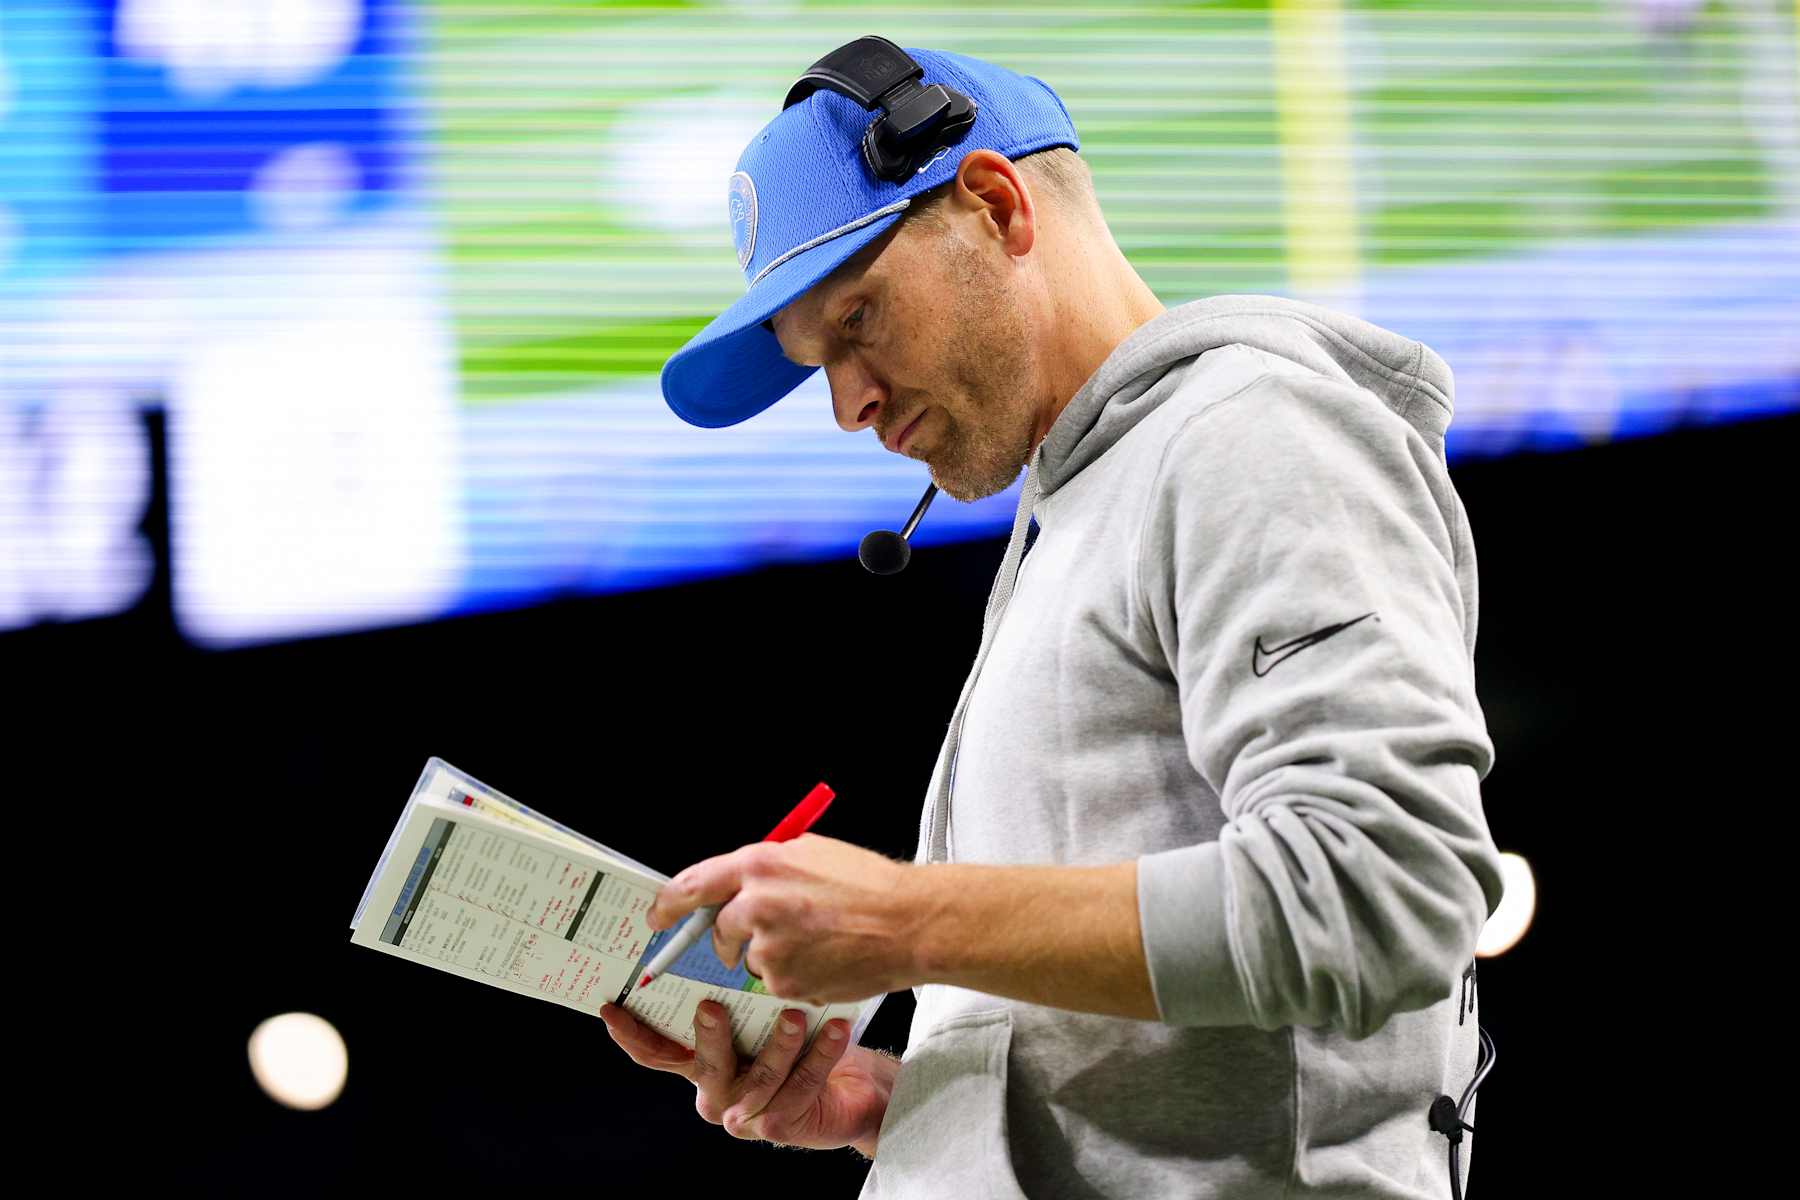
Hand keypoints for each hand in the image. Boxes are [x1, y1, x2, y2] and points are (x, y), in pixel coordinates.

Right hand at [599, 998, 897, 1155]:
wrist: (850, 1085)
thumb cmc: (799, 1036)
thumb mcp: (762, 1010)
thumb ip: (734, 990)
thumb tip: (715, 928)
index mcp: (699, 1061)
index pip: (656, 1051)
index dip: (630, 1033)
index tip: (612, 1006)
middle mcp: (715, 1089)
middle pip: (704, 1064)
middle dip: (709, 1036)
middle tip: (713, 1006)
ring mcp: (744, 1112)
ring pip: (757, 1079)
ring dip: (779, 1045)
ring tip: (797, 1015)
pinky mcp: (780, 1125)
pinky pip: (800, 1086)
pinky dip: (820, 1056)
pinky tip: (837, 1029)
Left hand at [645, 834, 924, 1003]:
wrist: (909, 923)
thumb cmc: (868, 884)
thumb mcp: (811, 853)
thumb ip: (767, 867)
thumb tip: (734, 885)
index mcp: (759, 863)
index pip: (692, 884)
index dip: (668, 904)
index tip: (658, 916)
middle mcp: (756, 904)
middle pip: (718, 929)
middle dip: (731, 937)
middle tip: (761, 935)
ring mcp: (769, 948)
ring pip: (750, 959)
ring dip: (772, 955)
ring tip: (818, 941)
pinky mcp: (785, 983)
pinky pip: (776, 983)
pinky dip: (796, 976)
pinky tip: (827, 960)